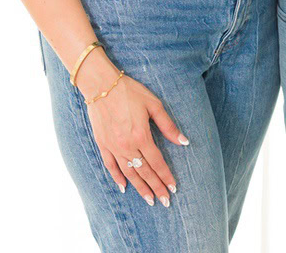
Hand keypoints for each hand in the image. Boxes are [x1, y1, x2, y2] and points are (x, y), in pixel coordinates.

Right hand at [81, 59, 187, 206]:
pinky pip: (110, 166)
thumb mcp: (153, 104)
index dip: (166, 176)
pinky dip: (117, 178)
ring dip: (140, 188)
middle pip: (144, 172)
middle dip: (156, 187)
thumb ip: (167, 125)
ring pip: (129, 173)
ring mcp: (113, 147)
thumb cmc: (130, 91)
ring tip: (149, 200)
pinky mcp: (102, 144)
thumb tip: (183, 141)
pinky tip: (124, 188)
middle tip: (165, 201)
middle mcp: (127, 146)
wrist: (101, 85)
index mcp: (141, 136)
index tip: (173, 188)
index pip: (157, 162)